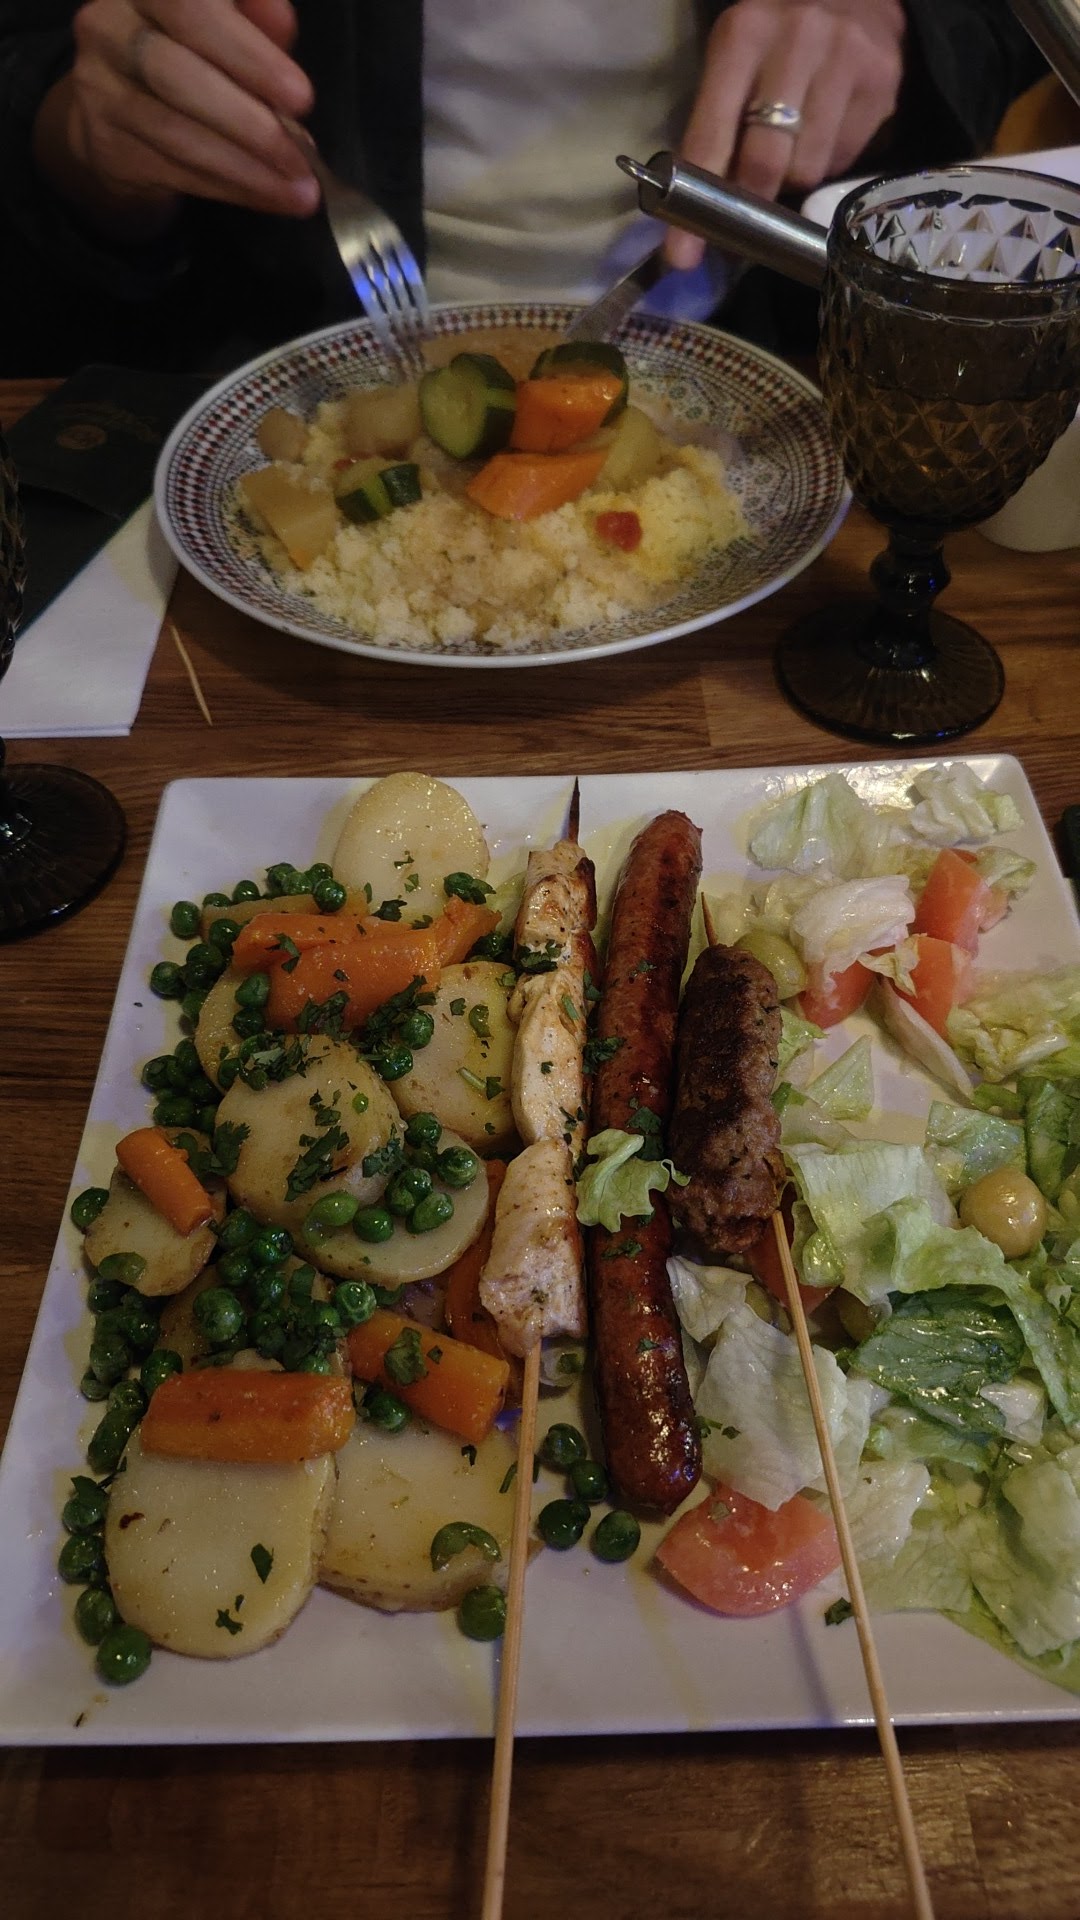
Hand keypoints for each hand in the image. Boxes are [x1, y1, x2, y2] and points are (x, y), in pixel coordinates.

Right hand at [42, 0, 318, 226]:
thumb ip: (252, 14)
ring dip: (246, 167)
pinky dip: (230, 188)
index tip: (301, 96)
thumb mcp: (225, 22)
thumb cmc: (189, 51)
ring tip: (298, 188)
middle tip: (302, 154)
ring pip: (176, 133)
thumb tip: (282, 19)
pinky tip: (269, 197)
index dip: (246, 53)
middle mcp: (108, 28)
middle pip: (175, 74)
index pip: (189, 7)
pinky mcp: (106, 144)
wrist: (118, 104)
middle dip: (248, 121)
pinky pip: (174, 171)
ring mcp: (100, 88)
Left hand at [665, 0, 905, 268]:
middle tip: (748, 218)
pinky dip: (830, 164)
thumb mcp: (737, 62)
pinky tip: (828, 132)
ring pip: (808, 170)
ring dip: (795, 180)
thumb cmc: (781, 39)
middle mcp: (796, 39)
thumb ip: (716, 128)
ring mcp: (845, 58)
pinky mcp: (882, 82)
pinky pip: (845, 160)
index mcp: (742, 36)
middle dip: (752, 202)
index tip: (683, 256)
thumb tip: (698, 217)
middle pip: (765, 162)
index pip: (711, 135)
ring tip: (795, 150)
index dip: (698, 204)